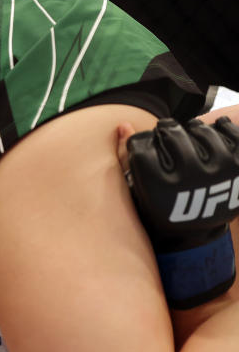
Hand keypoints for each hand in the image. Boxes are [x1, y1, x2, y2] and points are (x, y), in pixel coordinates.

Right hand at [125, 117, 238, 307]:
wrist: (197, 227)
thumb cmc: (160, 205)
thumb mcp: (136, 188)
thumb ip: (125, 158)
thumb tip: (123, 124)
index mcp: (159, 187)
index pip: (142, 146)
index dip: (141, 142)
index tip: (145, 146)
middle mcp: (190, 179)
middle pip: (172, 134)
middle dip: (165, 131)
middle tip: (166, 134)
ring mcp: (220, 171)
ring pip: (201, 129)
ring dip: (192, 129)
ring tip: (188, 137)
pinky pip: (231, 132)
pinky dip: (220, 128)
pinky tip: (211, 133)